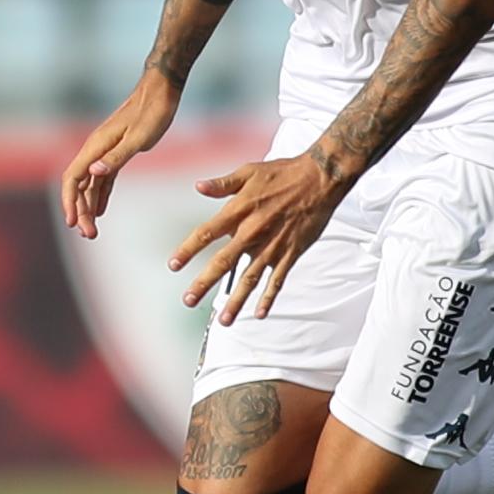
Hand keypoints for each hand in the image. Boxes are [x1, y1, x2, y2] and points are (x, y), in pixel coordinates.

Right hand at [60, 72, 181, 239]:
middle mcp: (95, 149)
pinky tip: (101, 211)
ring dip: (89, 207)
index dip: (69, 201)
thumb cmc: (153, 111)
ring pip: (89, 184)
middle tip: (89, 235)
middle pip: (79, 185)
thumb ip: (116, 157)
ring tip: (93, 230)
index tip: (73, 223)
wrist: (161, 90)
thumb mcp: (139, 137)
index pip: (73, 178)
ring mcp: (104, 151)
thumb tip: (92, 173)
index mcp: (96, 146)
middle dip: (80, 211)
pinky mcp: (116, 152)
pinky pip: (103, 179)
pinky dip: (100, 195)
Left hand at [170, 146, 354, 323]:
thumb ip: (222, 184)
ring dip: (237, 302)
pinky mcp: (290, 253)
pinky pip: (277, 280)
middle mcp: (252, 232)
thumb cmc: (283, 173)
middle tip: (188, 300)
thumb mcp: (248, 172)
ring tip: (225, 321)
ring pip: (250, 279)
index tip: (173, 265)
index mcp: (238, 211)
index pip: (206, 234)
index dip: (187, 250)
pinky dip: (269, 298)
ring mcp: (272, 246)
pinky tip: (260, 313)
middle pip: (222, 263)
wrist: (320, 179)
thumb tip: (198, 186)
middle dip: (203, 283)